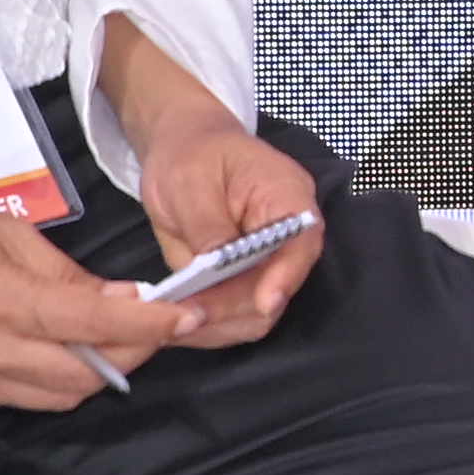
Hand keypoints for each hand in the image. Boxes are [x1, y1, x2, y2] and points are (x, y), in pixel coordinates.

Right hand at [0, 171, 181, 410]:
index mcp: (0, 299)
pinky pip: (20, 398)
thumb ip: (70, 277)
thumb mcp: (9, 234)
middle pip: (85, 375)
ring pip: (57, 397)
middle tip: (153, 329)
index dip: (151, 326)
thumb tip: (126, 302)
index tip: (188, 319)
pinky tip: (57, 353)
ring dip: (94, 373)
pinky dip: (50, 380)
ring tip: (110, 342)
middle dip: (131, 354)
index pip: (95, 325)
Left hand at [94, 13, 317, 344]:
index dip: (286, 277)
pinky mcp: (241, 281)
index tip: (264, 303)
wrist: (182, 148)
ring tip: (172, 325)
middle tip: (185, 318)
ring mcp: (264, 264)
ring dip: (217, 325)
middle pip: (278, 290)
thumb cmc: (191, 152)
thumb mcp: (190, 180)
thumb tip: (214, 269)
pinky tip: (175, 321)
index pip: (301, 244)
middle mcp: (286, 239)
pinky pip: (233, 314)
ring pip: (255, 314)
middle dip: (234, 311)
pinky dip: (207, 323)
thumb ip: (207, 225)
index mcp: (288, 198)